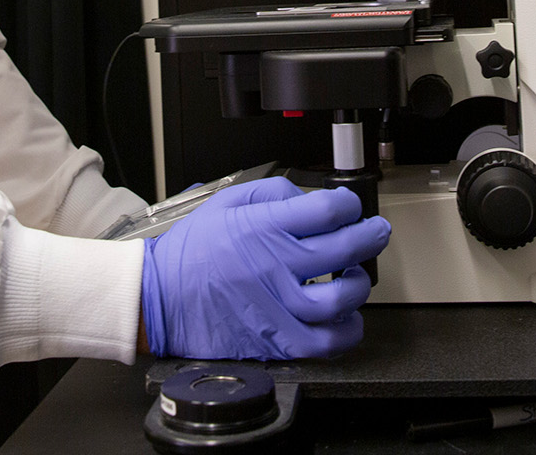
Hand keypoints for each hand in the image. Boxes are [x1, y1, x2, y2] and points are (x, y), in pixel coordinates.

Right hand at [140, 177, 391, 359]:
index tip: (350, 207)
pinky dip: (346, 331)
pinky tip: (345, 317)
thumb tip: (310, 198)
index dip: (350, 205)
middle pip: (345, 249)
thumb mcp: (226, 201)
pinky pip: (326, 343)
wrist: (160, 298)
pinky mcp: (276, 340)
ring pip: (341, 299)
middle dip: (371, 235)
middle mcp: (274, 266)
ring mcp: (278, 307)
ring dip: (359, 284)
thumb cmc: (192, 252)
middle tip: (375, 232)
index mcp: (263, 228)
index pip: (328, 211)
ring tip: (354, 276)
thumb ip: (273, 193)